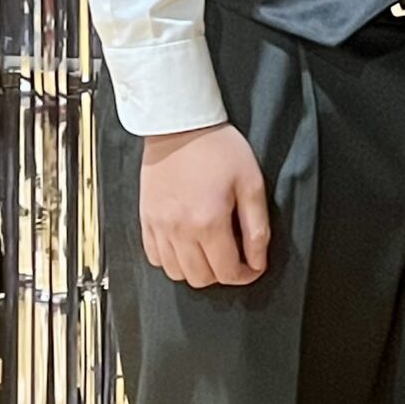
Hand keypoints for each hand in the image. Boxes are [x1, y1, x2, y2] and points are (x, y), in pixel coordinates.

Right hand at [139, 123, 270, 288]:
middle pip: (201, 279)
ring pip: (176, 273)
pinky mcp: (146, 219)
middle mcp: (180, 231)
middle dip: (222, 274)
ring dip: (196, 270)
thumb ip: (257, 227)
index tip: (254, 266)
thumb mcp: (251, 183)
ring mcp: (158, 226)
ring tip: (210, 251)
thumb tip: (258, 260)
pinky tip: (186, 245)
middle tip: (234, 256)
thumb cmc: (218, 148)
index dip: (246, 275)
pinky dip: (171, 260)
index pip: (228, 273)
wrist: (179, 124)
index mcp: (209, 223)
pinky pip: (155, 257)